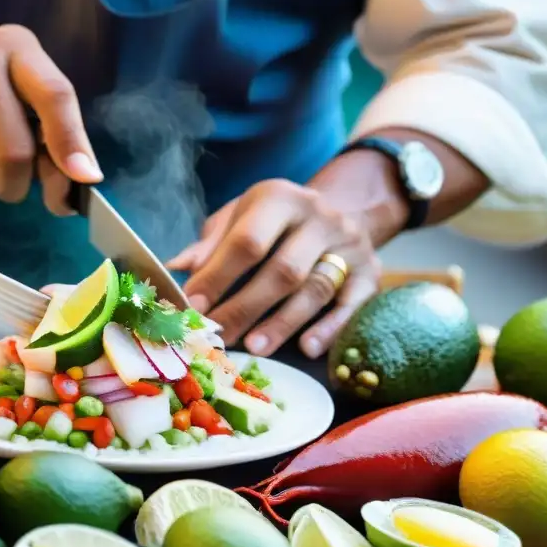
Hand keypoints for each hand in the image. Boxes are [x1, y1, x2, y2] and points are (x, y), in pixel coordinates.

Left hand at [168, 179, 382, 358]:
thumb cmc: (276, 221)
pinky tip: (307, 348)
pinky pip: (352, 304)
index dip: (219, 276)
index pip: (247, 241)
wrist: (346, 207)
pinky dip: (329, 328)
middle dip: (246, 307)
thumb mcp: (241, 219)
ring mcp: (349, 244)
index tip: (194, 307)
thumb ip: (211, 245)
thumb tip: (174, 271)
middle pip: (283, 270)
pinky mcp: (372, 272)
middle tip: (218, 337)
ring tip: (253, 348)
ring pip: (316, 289)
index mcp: (279, 198)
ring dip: (282, 323)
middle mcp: (318, 217)